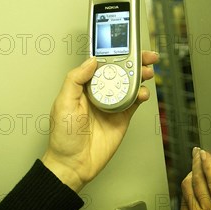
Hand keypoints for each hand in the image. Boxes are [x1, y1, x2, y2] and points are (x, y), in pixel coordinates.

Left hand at [41, 51, 158, 192]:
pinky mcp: (122, 118)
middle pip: (119, 71)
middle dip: (134, 61)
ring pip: (130, 84)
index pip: (101, 64)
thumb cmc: (63, 137)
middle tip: (145, 56)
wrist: (73, 164)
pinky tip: (143, 92)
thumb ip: (75, 79)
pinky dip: (142, 95)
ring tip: (147, 71)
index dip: (113, 54)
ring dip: (140, 76)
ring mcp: (111, 105)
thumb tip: (90, 61)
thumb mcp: (63, 103)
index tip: (124, 45)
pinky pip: (135, 102)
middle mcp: (99, 93)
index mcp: (83, 86)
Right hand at [179, 147, 210, 209]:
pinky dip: (210, 167)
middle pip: (190, 188)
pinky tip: (208, 158)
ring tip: (199, 154)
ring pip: (200, 182)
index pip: (185, 201)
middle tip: (193, 159)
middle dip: (191, 171)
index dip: (187, 188)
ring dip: (199, 165)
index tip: (189, 181)